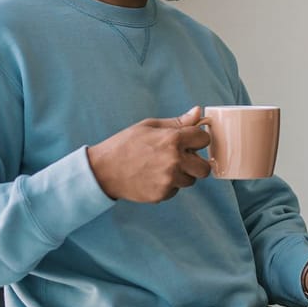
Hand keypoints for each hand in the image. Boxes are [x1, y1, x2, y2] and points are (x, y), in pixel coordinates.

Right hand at [86, 106, 211, 202]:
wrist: (103, 170)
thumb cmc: (125, 144)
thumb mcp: (149, 126)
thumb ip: (177, 122)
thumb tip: (198, 112)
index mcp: (173, 139)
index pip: (204, 139)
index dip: (197, 139)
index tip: (189, 141)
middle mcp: (175, 161)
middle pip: (204, 167)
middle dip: (196, 163)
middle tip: (181, 158)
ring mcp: (169, 180)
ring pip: (190, 180)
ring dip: (182, 175)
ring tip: (161, 167)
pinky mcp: (162, 195)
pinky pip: (175, 190)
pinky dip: (168, 185)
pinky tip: (153, 177)